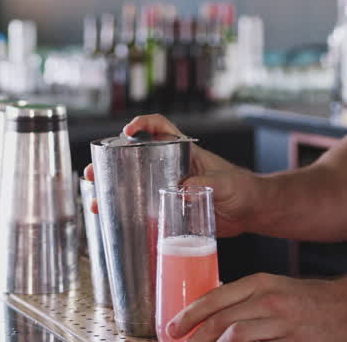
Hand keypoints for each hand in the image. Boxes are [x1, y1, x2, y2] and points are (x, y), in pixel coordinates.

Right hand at [85, 114, 260, 237]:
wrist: (251, 212)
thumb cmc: (243, 189)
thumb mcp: (225, 184)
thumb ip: (205, 184)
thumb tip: (182, 188)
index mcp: (185, 152)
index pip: (160, 128)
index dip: (143, 124)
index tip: (127, 132)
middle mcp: (172, 167)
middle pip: (137, 158)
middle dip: (112, 162)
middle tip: (95, 172)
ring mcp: (169, 188)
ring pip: (135, 185)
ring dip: (113, 191)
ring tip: (96, 200)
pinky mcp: (170, 209)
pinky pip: (145, 209)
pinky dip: (129, 215)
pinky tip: (114, 222)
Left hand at [171, 274, 346, 341]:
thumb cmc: (308, 298)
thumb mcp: (273, 288)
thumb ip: (245, 297)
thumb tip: (211, 309)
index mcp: (259, 283)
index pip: (214, 297)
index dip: (189, 315)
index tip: (172, 327)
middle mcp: (267, 300)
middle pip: (221, 321)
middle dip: (194, 336)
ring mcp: (280, 322)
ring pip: (235, 336)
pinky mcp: (292, 341)